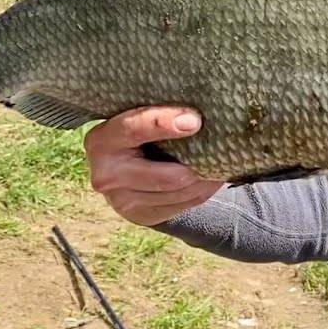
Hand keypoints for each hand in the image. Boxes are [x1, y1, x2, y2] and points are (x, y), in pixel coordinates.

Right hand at [83, 106, 225, 225]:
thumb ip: (158, 112)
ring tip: (224, 162)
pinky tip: (212, 178)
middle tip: (226, 149)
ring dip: (206, 179)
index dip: (165, 124)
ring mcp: (121, 201)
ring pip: (178, 192)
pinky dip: (202, 191)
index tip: (196, 121)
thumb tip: (197, 115)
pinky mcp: (140, 216)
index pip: (134, 129)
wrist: (120, 166)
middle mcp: (106, 175)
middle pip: (167, 175)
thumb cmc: (138, 130)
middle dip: (200, 163)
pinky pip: (181, 205)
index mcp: (102, 140)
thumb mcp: (138, 115)